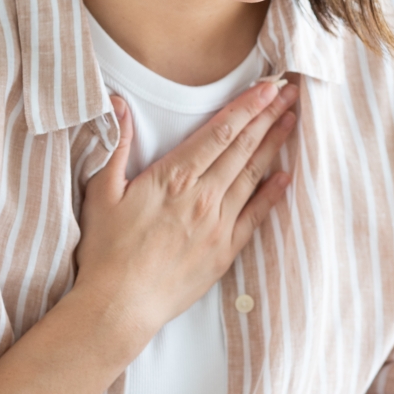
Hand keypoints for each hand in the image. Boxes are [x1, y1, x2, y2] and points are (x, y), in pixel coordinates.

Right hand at [74, 80, 297, 354]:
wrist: (120, 306)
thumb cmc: (106, 251)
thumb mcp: (100, 192)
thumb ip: (116, 144)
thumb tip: (118, 102)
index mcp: (174, 178)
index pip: (220, 131)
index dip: (246, 106)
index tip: (267, 87)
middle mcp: (203, 197)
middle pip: (243, 147)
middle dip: (269, 115)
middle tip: (291, 92)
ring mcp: (218, 224)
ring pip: (253, 175)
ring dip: (275, 145)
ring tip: (293, 120)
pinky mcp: (225, 251)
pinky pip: (256, 216)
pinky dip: (273, 194)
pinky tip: (286, 176)